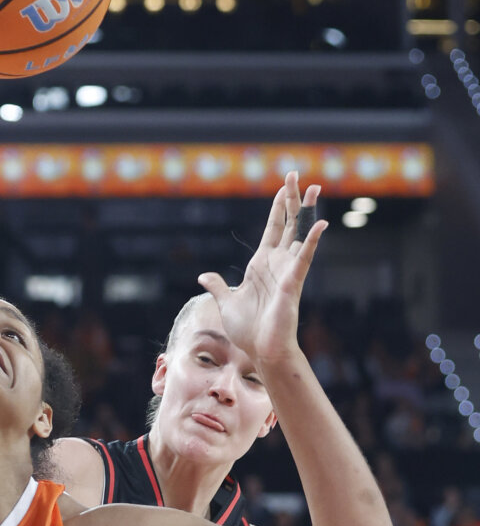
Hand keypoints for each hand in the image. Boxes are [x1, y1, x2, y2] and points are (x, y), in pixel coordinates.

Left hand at [198, 172, 326, 367]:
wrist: (260, 350)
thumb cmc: (248, 330)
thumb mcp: (227, 302)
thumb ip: (219, 286)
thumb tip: (205, 275)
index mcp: (261, 265)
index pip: (273, 228)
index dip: (278, 208)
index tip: (284, 187)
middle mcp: (276, 263)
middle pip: (288, 224)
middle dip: (292, 200)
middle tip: (296, 175)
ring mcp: (286, 271)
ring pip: (299, 234)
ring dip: (307, 212)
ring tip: (315, 188)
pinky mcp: (292, 283)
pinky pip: (304, 258)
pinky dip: (311, 241)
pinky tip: (320, 224)